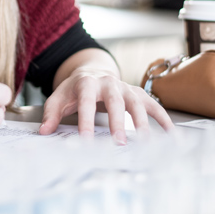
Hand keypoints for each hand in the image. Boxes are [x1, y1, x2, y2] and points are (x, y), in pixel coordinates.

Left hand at [39, 67, 173, 143]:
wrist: (92, 71)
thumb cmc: (74, 89)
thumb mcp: (59, 97)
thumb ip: (51, 113)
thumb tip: (44, 131)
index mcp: (86, 83)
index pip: (86, 101)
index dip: (85, 120)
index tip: (86, 140)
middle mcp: (108, 83)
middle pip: (114, 100)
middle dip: (118, 121)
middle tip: (119, 142)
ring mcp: (125, 88)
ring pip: (136, 102)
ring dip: (142, 121)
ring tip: (145, 141)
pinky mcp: (137, 94)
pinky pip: (152, 105)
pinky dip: (163, 118)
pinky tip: (170, 134)